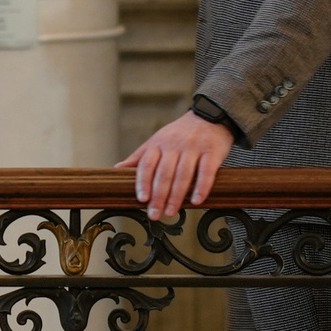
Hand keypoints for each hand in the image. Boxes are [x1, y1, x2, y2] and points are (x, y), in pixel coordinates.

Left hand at [118, 112, 234, 220]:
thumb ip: (140, 156)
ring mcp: (193, 148)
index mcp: (158, 144)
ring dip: (176, 196)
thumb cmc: (179, 133)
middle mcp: (174, 146)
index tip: (141, 199)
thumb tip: (118, 168)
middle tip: (155, 214)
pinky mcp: (212, 152)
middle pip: (164, 173)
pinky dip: (201, 187)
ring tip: (171, 212)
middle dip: (158, 196)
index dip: (143, 182)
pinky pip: (206, 172)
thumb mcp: (157, 140)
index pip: (147, 164)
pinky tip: (196, 201)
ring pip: (183, 174)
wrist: (209, 116)